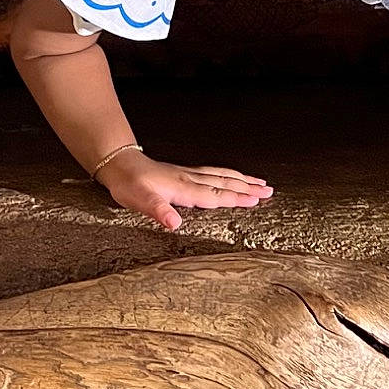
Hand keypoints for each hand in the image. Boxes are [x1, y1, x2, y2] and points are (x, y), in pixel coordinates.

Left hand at [98, 150, 271, 230]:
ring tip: (261, 183)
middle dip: (248, 188)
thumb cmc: (128, 184)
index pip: (215, 194)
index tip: (257, 200)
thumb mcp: (139, 201)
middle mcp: (190, 179)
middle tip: (269, 191)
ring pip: (221, 176)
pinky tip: (232, 177)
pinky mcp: (184, 173)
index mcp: (183, 188)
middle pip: (225, 183)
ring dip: (242, 180)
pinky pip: (213, 173)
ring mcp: (188, 174)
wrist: (119, 164)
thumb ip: (158, 211)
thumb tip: (175, 225)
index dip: (236, 198)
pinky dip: (228, 175)